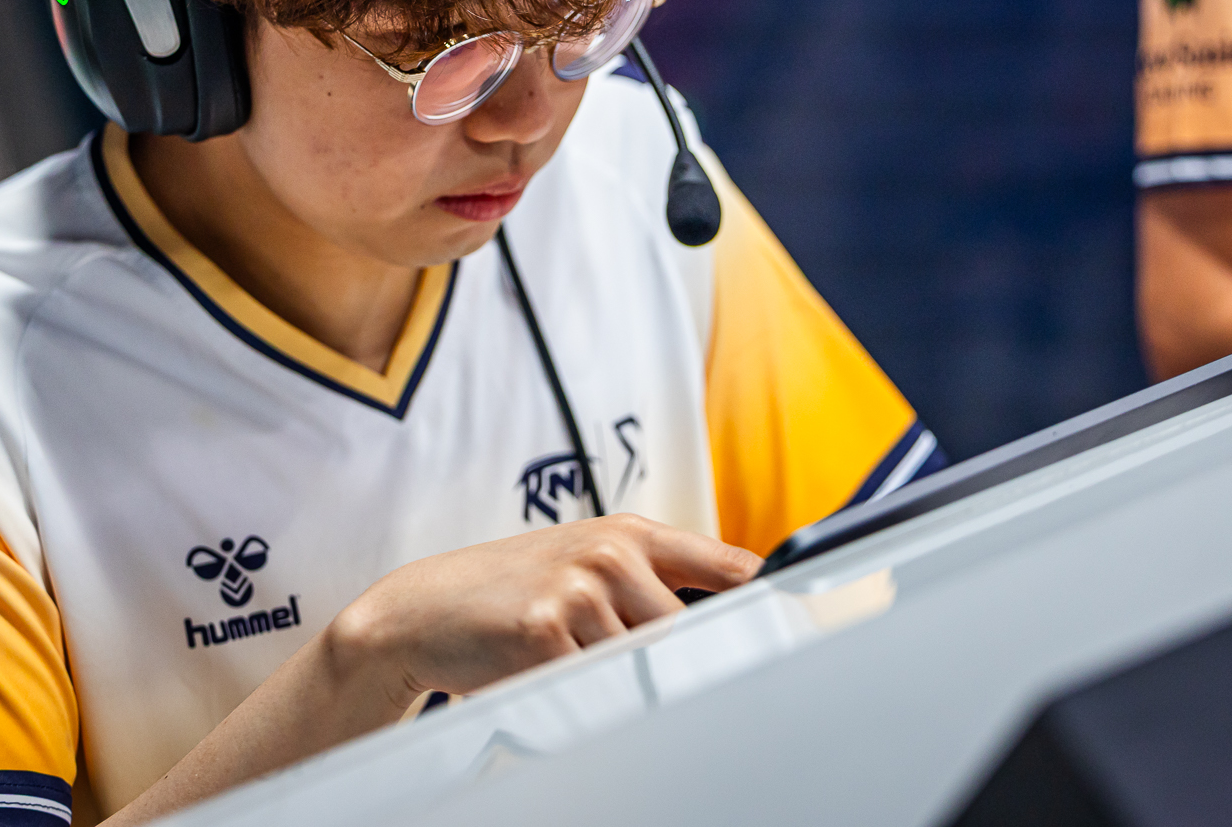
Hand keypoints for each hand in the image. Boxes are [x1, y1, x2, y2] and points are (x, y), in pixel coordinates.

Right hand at [328, 514, 759, 713]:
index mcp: (630, 534)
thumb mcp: (585, 564)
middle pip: (690, 633)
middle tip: (638, 671)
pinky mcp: (548, 630)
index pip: (729, 566)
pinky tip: (541, 675)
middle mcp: (612, 553)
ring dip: (613, 681)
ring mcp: (581, 588)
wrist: (424, 609)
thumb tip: (737, 614)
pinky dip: (578, 697)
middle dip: (672, 663)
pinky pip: (595, 686)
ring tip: (564, 661)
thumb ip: (653, 583)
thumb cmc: (512, 591)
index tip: (807, 622)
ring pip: (645, 665)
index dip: (772, 598)